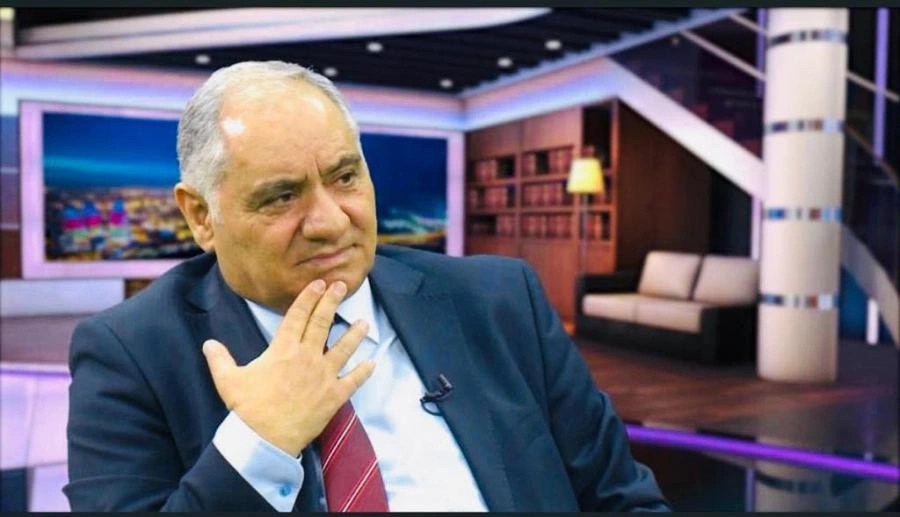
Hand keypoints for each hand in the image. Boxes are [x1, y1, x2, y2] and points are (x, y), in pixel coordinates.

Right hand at [202, 279, 374, 456]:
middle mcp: (307, 357)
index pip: (298, 316)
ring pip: (344, 348)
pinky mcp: (334, 396)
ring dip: (355, 334)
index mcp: (283, 350)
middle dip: (332, 301)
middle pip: (322, 323)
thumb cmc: (247, 409)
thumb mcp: (228, 380)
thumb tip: (208, 343)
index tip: (318, 283)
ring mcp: (323, 376)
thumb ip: (219, 359)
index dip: (308, 297)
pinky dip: (364, 372)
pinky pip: (353, 381)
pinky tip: (372, 363)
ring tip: (364, 322)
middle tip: (342, 286)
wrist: (265, 439)